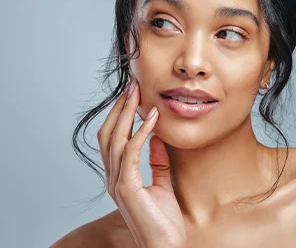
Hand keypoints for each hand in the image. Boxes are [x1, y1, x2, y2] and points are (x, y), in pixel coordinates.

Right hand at [97, 79, 186, 247]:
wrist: (166, 246)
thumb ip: (157, 160)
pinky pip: (131, 152)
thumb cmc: (163, 220)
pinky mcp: (127, 187)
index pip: (113, 138)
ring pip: (114, 138)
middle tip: (132, 86)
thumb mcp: (161, 182)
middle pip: (108, 133)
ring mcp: (117, 182)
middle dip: (119, 107)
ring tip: (138, 93)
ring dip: (126, 113)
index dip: (121, 115)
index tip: (133, 95)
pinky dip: (141, 132)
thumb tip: (158, 136)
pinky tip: (152, 118)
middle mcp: (113, 176)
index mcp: (119, 175)